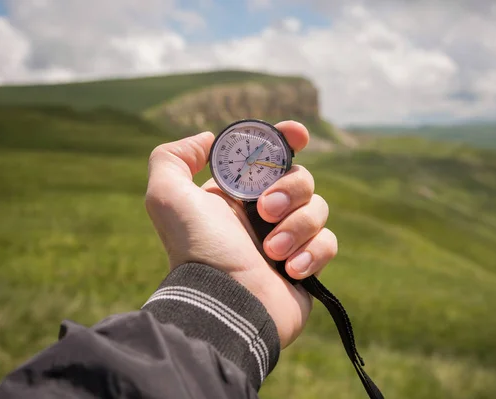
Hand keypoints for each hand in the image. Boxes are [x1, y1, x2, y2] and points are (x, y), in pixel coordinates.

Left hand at [145, 121, 337, 347]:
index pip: (269, 155)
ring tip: (272, 251)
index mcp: (236, 194)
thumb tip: (207, 140)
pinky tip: (290, 271)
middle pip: (300, 177)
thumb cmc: (197, 249)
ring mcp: (287, 238)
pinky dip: (312, 254)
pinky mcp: (307, 265)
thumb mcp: (167, 196)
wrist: (224, 305)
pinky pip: (328, 242)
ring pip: (318, 208)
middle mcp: (263, 213)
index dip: (286, 139)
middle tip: (266, 211)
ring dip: (297, 226)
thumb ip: (173, 158)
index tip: (298, 134)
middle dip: (288, 190)